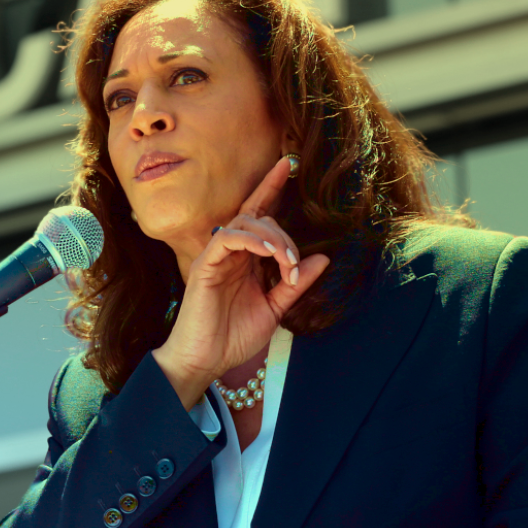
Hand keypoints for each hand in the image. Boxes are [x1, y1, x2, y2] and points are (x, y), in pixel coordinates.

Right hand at [152, 156, 330, 407]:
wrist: (206, 362)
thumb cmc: (233, 337)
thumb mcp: (274, 308)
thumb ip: (295, 283)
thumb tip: (323, 259)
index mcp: (244, 259)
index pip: (258, 214)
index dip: (271, 188)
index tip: (288, 164)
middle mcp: (229, 253)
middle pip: (258, 217)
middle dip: (283, 235)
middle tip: (294, 264)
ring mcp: (215, 257)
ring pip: (244, 222)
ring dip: (272, 237)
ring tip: (285, 261)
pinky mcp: (204, 266)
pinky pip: (227, 238)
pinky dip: (250, 240)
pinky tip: (268, 253)